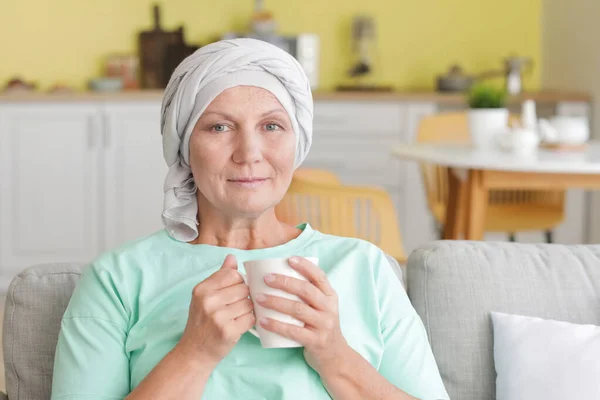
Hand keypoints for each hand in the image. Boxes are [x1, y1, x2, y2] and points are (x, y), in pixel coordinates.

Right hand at [178, 254, 254, 366]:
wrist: (194, 352)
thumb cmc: (202, 322)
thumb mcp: (205, 297)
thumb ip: (220, 276)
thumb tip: (232, 257)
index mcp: (202, 289)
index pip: (232, 274)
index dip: (238, 282)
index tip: (234, 292)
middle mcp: (208, 301)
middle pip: (243, 288)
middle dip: (244, 297)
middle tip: (235, 307)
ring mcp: (218, 317)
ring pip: (249, 303)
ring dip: (247, 310)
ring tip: (236, 316)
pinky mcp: (228, 331)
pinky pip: (251, 318)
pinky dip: (249, 321)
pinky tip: (239, 325)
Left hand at [255, 256, 350, 373]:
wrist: (334, 356)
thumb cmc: (320, 326)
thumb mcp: (321, 307)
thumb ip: (308, 294)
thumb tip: (280, 274)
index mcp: (330, 296)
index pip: (319, 276)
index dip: (305, 266)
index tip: (289, 259)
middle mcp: (329, 308)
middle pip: (306, 290)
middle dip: (284, 282)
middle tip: (266, 278)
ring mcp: (324, 325)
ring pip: (298, 310)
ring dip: (276, 302)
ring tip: (258, 298)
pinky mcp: (316, 341)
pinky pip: (293, 331)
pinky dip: (276, 325)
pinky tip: (262, 321)